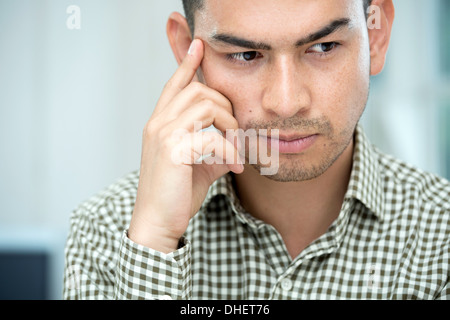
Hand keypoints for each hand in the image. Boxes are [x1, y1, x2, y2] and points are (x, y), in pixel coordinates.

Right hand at [128, 39, 242, 252]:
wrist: (158, 222)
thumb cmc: (175, 195)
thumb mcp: (198, 166)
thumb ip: (213, 149)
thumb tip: (234, 145)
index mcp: (160, 124)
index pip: (174, 85)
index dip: (187, 64)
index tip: (199, 46)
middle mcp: (158, 123)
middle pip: (198, 90)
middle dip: (226, 107)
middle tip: (236, 133)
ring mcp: (163, 134)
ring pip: (206, 105)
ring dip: (229, 125)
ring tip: (234, 149)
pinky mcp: (173, 149)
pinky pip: (212, 136)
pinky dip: (229, 151)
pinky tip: (233, 168)